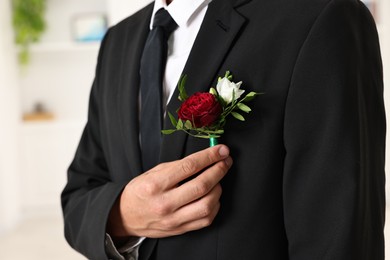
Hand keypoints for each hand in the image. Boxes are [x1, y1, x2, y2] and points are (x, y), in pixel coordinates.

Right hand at [107, 145, 231, 238]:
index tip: (221, 150)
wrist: (125, 216)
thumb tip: (204, 158)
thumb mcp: (153, 172)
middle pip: (202, 186)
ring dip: (218, 188)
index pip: (189, 167)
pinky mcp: (180, 229)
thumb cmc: (140, 191)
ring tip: (217, 179)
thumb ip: (178, 166)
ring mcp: (173, 219)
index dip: (209, 156)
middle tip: (226, 161)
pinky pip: (206, 219)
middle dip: (219, 170)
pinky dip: (215, 205)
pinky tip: (213, 196)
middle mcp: (165, 203)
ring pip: (207, 205)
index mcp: (156, 184)